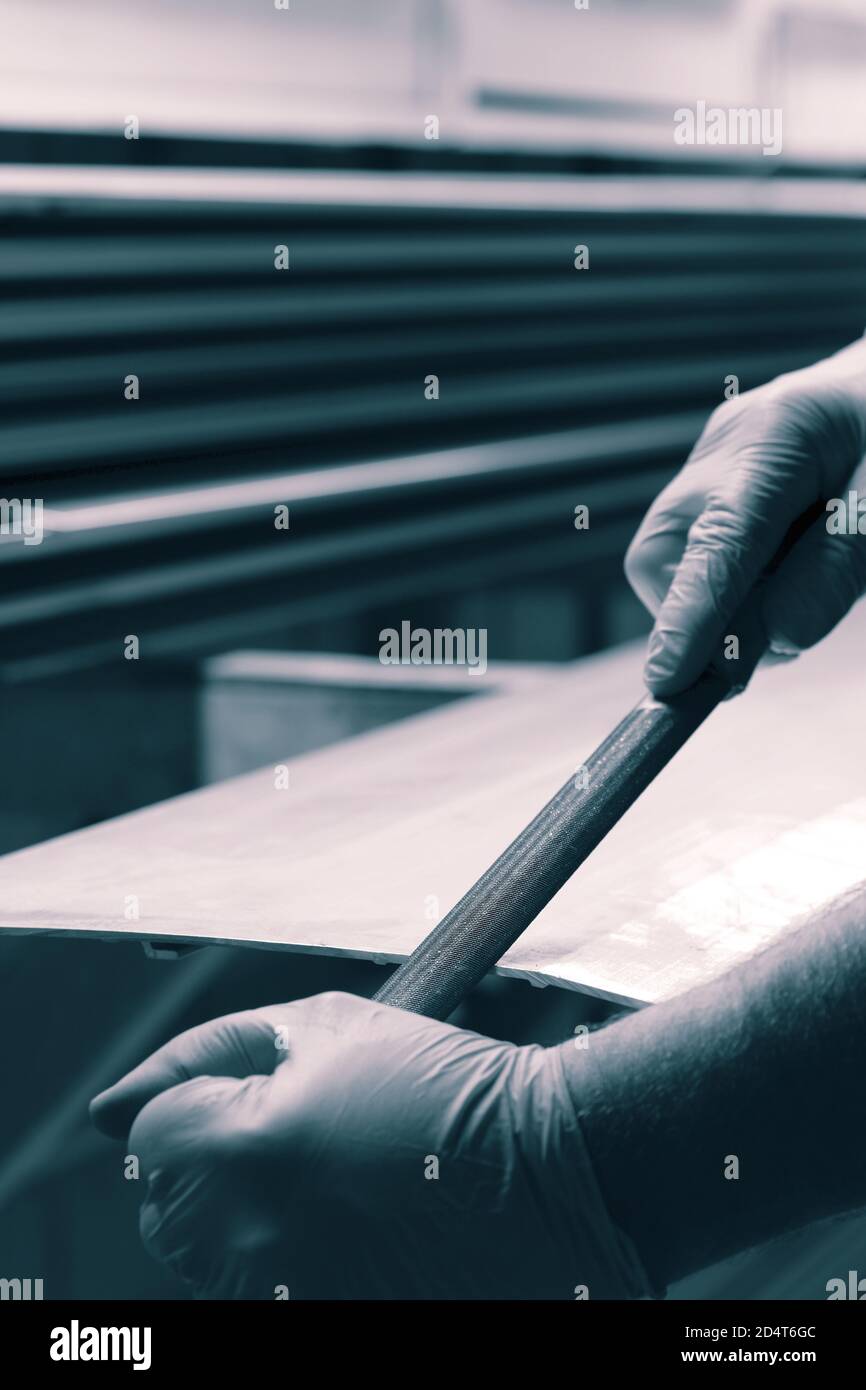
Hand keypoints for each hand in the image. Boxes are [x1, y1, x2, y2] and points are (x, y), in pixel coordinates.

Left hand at [90, 992, 630, 1299]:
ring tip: (334, 1183)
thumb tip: (112, 1106)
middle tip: (296, 1140)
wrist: (545, 1174)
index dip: (202, 1104)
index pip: (152, 1134)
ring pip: (209, 1260)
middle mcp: (247, 1241)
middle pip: (165, 1210)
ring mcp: (283, 1298)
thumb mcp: (323, 1027)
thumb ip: (208, 1054)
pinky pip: (263, 1292)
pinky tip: (353, 1225)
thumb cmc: (438, 1085)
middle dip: (212, 1167)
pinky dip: (288, 1260)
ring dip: (246, 1218)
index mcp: (240, 1150)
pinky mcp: (316, 1325)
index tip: (259, 1100)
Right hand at [625, 337, 865, 695]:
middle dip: (702, 613)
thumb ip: (837, 569)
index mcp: (776, 435)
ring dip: (733, 600)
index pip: (716, 543)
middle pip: (665, 554)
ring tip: (811, 580)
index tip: (669, 681)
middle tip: (774, 644)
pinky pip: (707, 549)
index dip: (688, 619)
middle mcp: (726, 443)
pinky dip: (745, 579)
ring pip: (682, 561)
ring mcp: (713, 458)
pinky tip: (799, 560)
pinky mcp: (715, 477)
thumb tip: (775, 640)